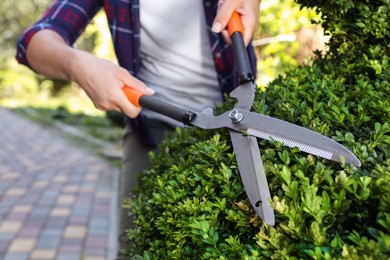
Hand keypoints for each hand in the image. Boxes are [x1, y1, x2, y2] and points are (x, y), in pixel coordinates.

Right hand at [26, 30, 153, 118]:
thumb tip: (150, 93)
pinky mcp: (98, 106)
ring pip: (120, 107)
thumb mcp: (122, 73)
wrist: (78, 68)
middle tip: (125, 86)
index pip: (133, 112)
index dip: (139, 106)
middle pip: (127, 110)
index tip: (138, 96)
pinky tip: (107, 86)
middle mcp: (108, 105)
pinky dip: (114, 98)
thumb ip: (137, 85)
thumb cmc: (100, 68)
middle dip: (130, 100)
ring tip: (113, 84)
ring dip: (121, 98)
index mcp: (115, 97)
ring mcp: (102, 107)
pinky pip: (112, 105)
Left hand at [212, 0, 260, 45]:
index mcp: (250, 24)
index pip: (240, 43)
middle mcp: (249, 26)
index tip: (225, 27)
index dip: (229, 37)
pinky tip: (228, 6)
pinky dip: (226, 14)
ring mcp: (245, 24)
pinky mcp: (241, 20)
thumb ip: (223, 16)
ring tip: (227, 5)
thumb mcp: (232, 2)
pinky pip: (229, 22)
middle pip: (231, 34)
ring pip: (228, 27)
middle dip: (224, 22)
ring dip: (224, 16)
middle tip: (225, 10)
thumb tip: (216, 29)